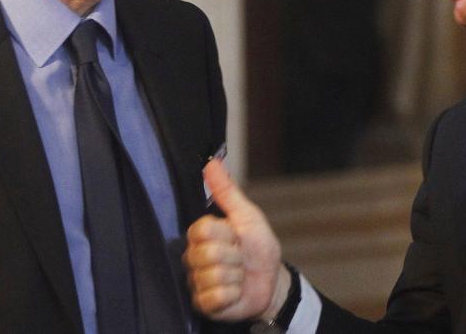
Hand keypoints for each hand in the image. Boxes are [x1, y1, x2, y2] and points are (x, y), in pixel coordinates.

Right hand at [183, 159, 289, 321]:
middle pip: (208, 253)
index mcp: (202, 234)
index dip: (226, 233)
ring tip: (239, 274)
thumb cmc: (258, 246)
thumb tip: (212, 162)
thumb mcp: (247, 215)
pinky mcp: (203, 304)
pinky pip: (216, 297)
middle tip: (240, 257)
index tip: (236, 236)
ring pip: (214, 276)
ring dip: (236, 276)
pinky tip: (235, 292)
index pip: (202, 229)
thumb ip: (227, 191)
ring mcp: (197, 281)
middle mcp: (194, 257)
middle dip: (234, 255)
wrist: (271, 280)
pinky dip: (234, 294)